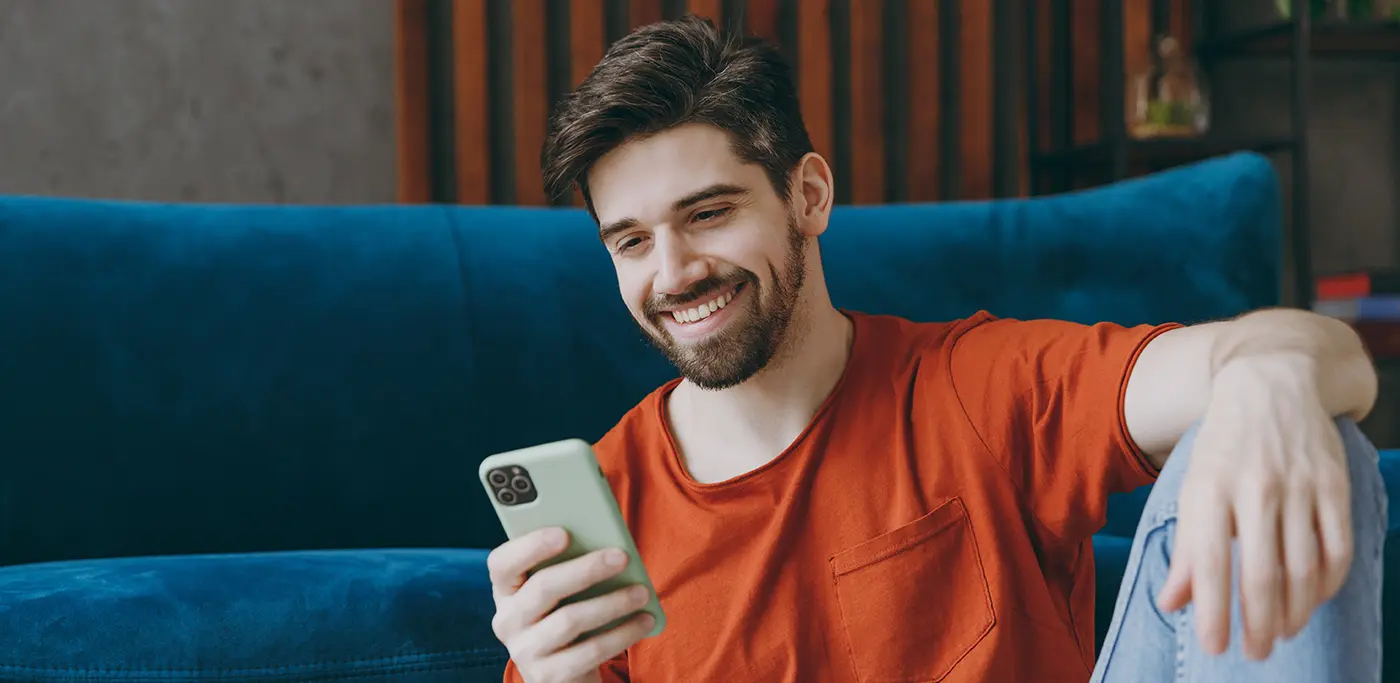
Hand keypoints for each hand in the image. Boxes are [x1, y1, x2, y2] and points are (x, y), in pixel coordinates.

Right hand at [489, 527, 656, 682]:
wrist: (565, 674)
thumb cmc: (567, 615)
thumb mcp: (560, 593)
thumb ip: (569, 566)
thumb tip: (607, 544)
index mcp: (506, 591)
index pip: (502, 564)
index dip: (530, 546)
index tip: (564, 533)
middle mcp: (508, 621)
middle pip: (542, 588)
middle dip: (586, 569)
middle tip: (622, 557)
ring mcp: (525, 651)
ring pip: (570, 619)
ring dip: (612, 602)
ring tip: (641, 592)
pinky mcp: (549, 676)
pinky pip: (590, 650)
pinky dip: (622, 633)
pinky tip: (644, 620)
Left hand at [1158, 357, 1352, 660]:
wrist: (1270, 384)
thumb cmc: (1223, 448)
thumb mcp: (1193, 489)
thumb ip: (1186, 549)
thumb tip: (1171, 603)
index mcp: (1208, 489)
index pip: (1211, 563)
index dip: (1213, 611)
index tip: (1217, 647)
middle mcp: (1253, 488)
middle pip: (1262, 573)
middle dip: (1258, 623)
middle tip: (1256, 653)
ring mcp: (1298, 486)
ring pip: (1303, 568)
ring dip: (1295, 612)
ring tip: (1282, 634)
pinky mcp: (1333, 485)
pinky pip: (1337, 547)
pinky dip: (1327, 584)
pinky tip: (1313, 601)